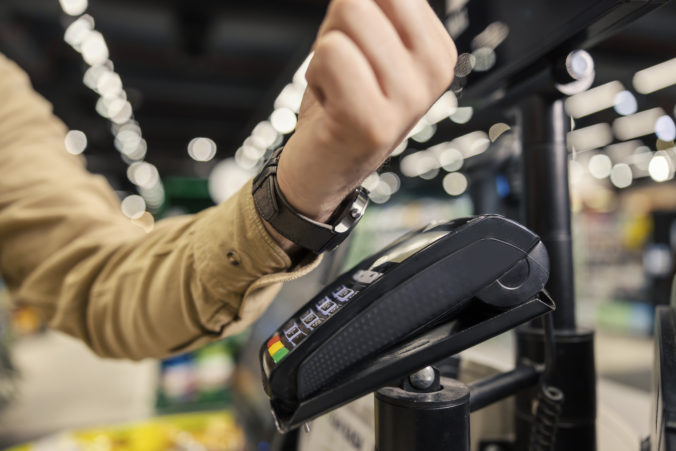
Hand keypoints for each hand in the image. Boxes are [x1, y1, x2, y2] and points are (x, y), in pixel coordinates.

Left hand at [268, 0, 456, 252]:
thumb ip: (370, 7)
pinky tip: (329, 105)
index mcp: (438, 52)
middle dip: (336, 31)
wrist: (321, 172)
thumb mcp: (364, 46)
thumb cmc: (338, 103)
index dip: (355, 12)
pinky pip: (330, 53)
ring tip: (337, 89)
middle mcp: (435, 74)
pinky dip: (315, 76)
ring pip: (347, 19)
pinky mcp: (373, 121)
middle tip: (342, 74)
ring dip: (325, 54)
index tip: (357, 54)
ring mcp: (408, 100)